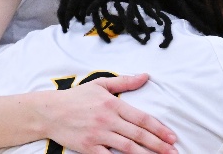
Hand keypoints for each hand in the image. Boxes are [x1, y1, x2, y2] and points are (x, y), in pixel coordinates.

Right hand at [42, 73, 179, 153]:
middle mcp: (107, 120)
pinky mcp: (88, 148)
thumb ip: (125, 81)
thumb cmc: (76, 97)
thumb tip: (146, 76)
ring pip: (128, 147)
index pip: (142, 118)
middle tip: (173, 150)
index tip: (172, 136)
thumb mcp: (100, 84)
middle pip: (138, 135)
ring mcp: (98, 135)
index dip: (159, 128)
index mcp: (113, 104)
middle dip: (159, 144)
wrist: (49, 112)